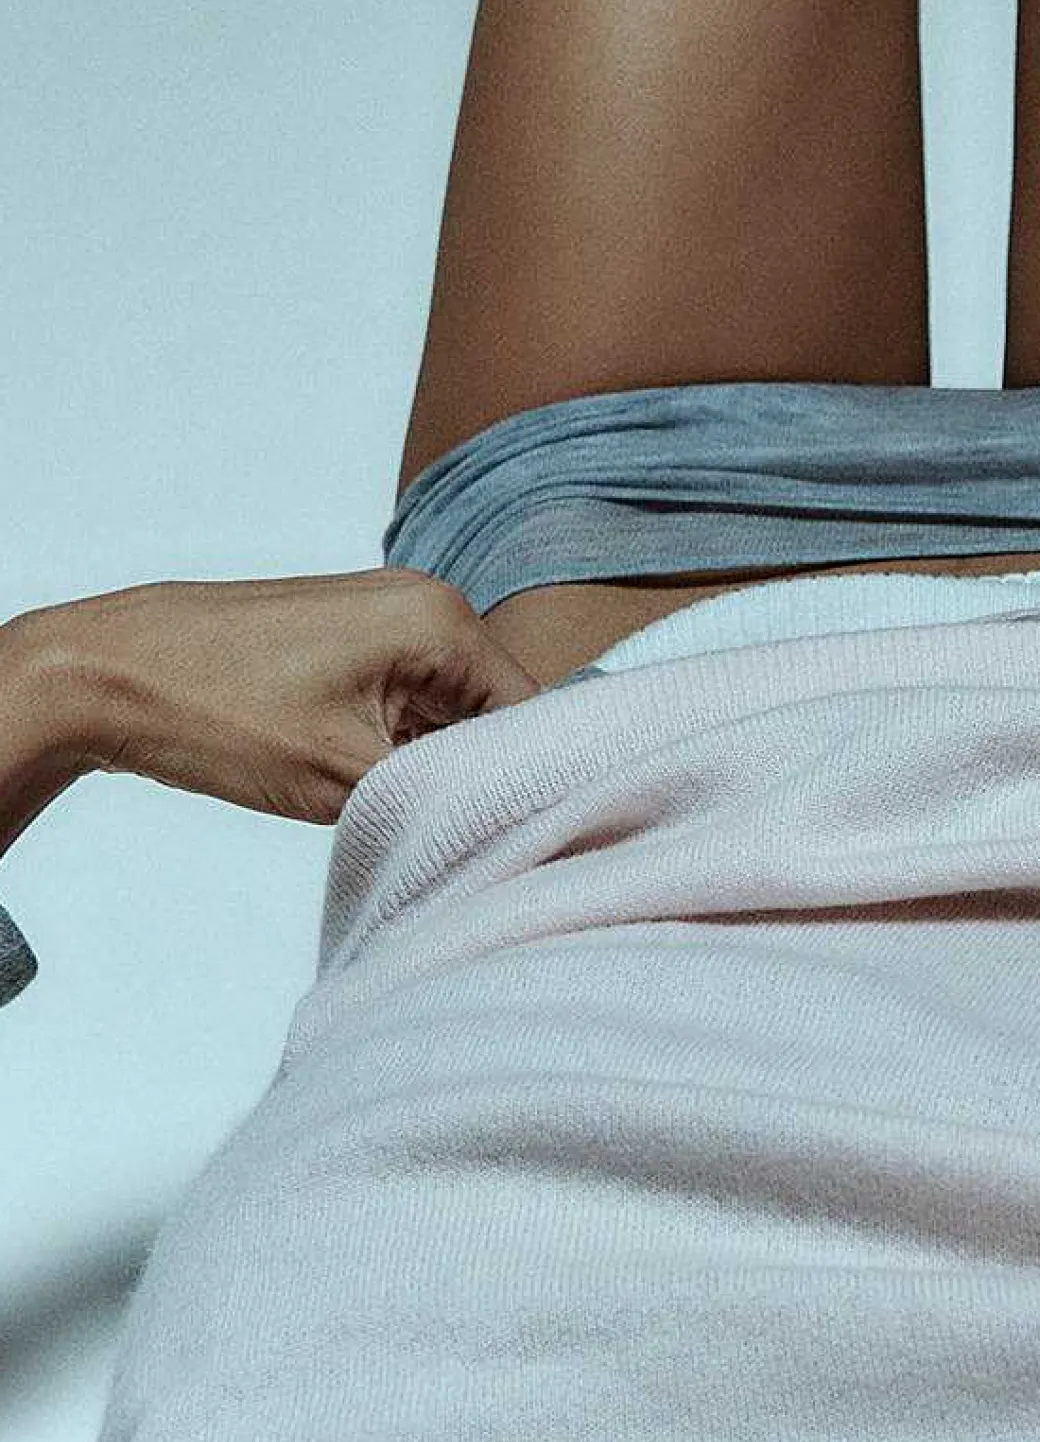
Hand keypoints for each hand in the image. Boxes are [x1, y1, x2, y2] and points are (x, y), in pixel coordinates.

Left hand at [44, 569, 543, 824]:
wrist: (103, 674)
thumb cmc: (215, 710)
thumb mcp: (348, 776)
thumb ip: (445, 794)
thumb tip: (504, 815)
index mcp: (441, 621)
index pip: (533, 715)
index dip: (528, 783)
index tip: (512, 835)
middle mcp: (425, 605)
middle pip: (494, 712)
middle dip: (472, 774)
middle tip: (441, 829)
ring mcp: (384, 618)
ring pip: (448, 713)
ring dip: (428, 765)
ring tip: (384, 802)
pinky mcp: (348, 640)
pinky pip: (406, 702)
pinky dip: (393, 748)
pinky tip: (357, 783)